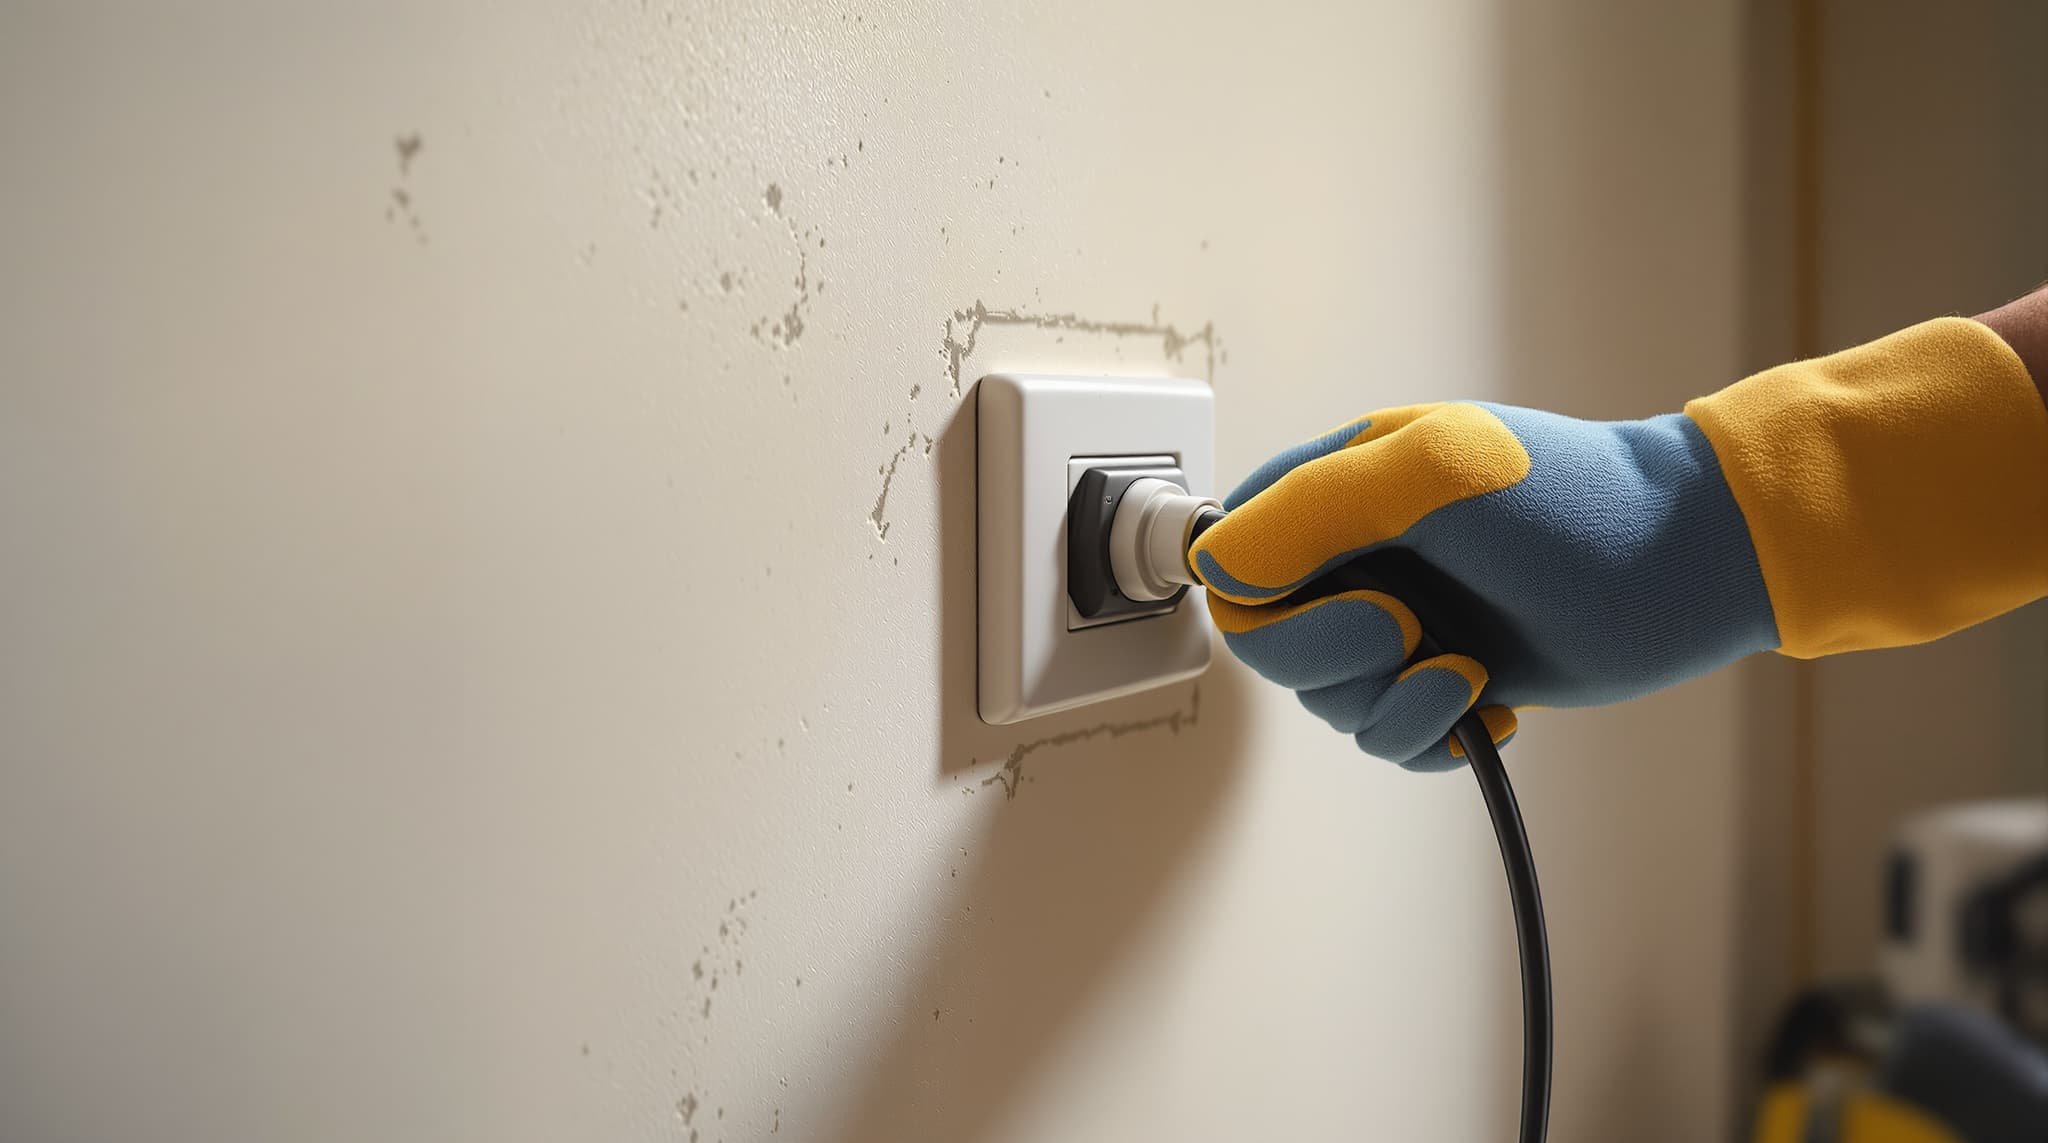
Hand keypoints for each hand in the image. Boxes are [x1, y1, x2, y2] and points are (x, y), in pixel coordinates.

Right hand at [1189, 402, 1779, 769]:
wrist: (1687, 564)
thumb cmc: (1576, 502)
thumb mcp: (1436, 473)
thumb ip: (1314, 508)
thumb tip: (1223, 567)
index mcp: (1339, 488)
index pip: (1235, 563)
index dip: (1268, 605)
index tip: (1357, 601)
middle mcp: (1358, 556)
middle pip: (1272, 649)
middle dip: (1338, 660)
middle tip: (1415, 635)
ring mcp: (1401, 618)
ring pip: (1331, 703)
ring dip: (1396, 706)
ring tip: (1470, 674)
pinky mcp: (1445, 675)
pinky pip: (1390, 737)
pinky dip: (1432, 736)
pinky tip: (1489, 706)